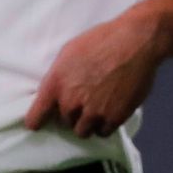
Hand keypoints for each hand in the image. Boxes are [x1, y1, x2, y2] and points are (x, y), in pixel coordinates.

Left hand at [25, 7, 169, 138]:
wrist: (136, 41)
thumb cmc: (102, 40)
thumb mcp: (69, 52)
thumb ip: (59, 77)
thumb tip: (54, 95)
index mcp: (55, 84)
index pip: (35, 118)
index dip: (38, 121)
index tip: (41, 122)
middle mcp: (70, 102)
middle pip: (63, 123)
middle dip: (72, 114)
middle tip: (84, 101)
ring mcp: (93, 112)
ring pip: (83, 132)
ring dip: (88, 123)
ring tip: (97, 108)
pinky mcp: (114, 118)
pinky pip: (103, 132)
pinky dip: (105, 125)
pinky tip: (110, 111)